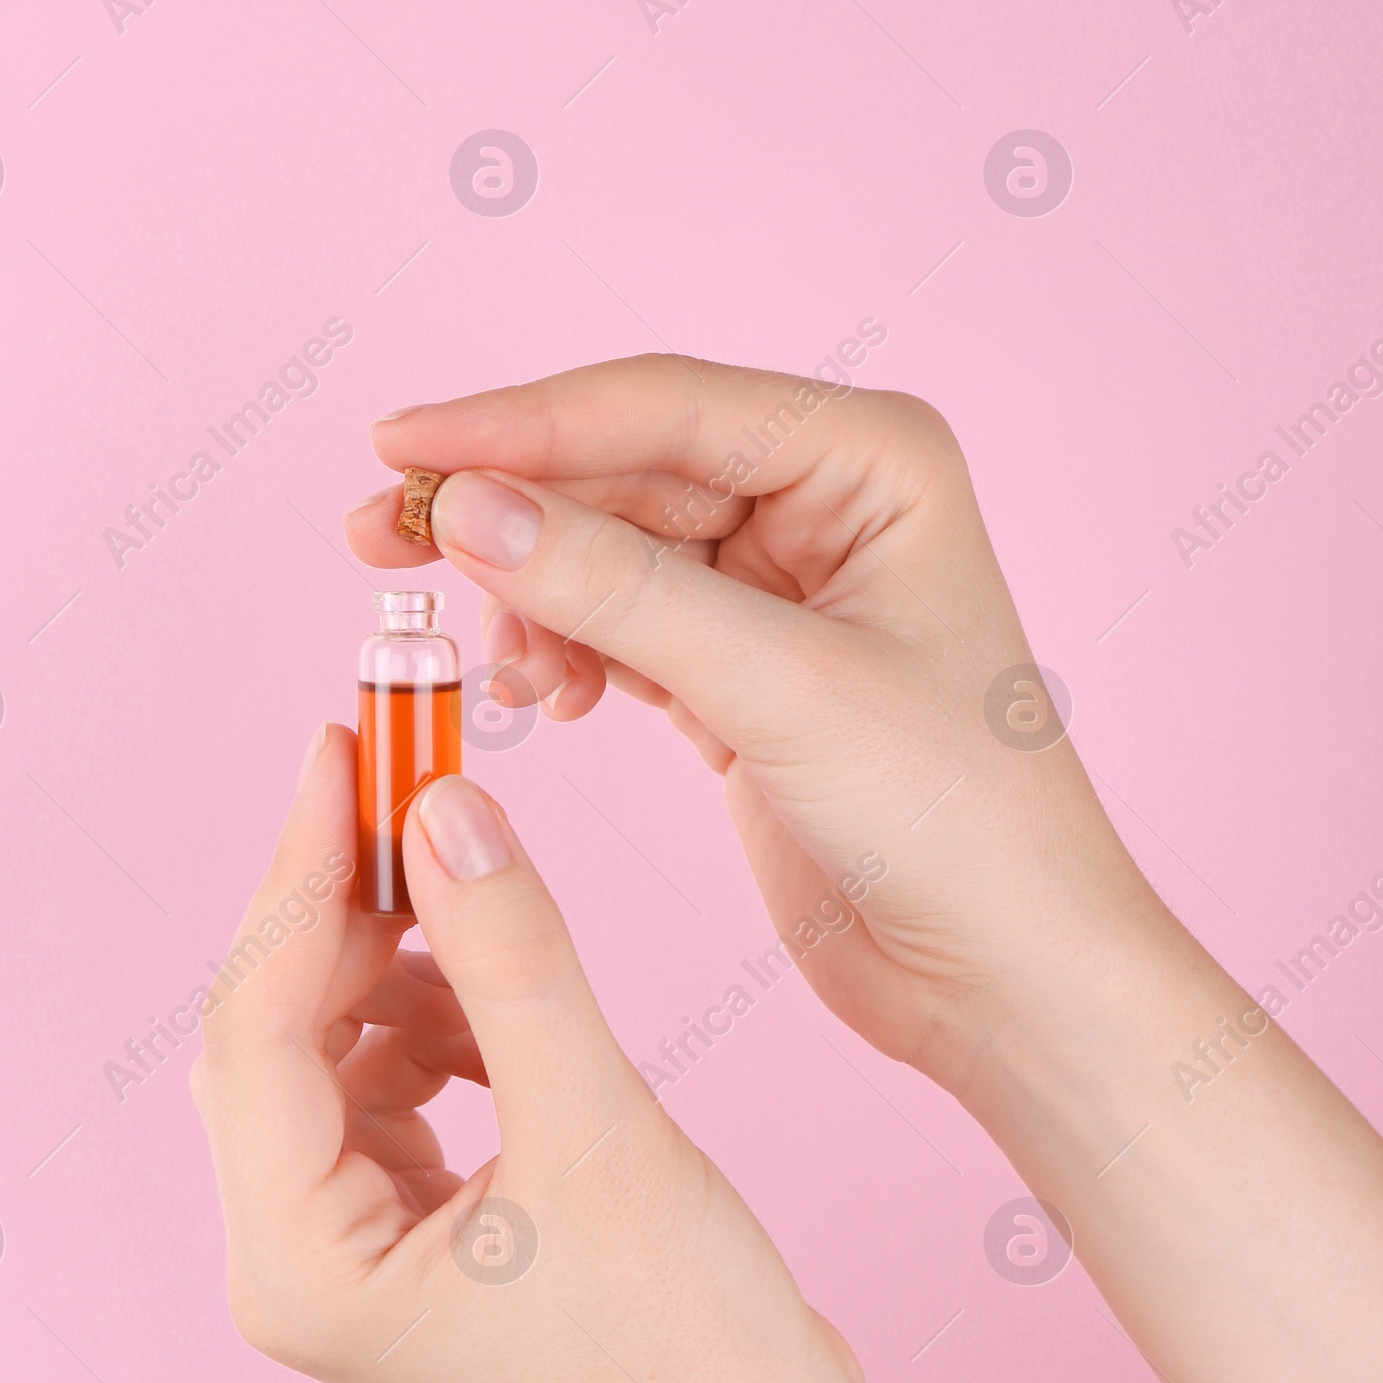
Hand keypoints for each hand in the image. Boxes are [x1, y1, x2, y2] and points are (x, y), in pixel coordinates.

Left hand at [190, 728, 865, 1382]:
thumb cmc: (692, 1342)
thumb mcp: (596, 1124)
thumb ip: (508, 955)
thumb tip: (444, 805)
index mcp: (298, 1268)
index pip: (257, 1026)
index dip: (302, 875)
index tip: (349, 752)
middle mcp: (291, 1271)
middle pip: (274, 1036)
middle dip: (345, 912)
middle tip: (409, 784)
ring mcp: (344, 1263)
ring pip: (327, 1059)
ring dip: (397, 973)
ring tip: (482, 916)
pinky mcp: (403, 1249)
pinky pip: (382, 1099)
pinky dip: (434, 1033)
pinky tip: (501, 1011)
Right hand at [344, 357, 1160, 1093]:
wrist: (1006, 973)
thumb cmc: (955, 819)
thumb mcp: (779, 691)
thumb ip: (618, 593)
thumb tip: (467, 507)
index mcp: (870, 459)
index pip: (663, 408)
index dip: (520, 424)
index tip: (397, 443)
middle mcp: (827, 503)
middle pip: (623, 472)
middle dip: (507, 512)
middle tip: (376, 540)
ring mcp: (782, 591)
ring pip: (611, 554)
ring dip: (533, 597)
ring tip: (494, 668)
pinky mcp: (744, 677)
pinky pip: (622, 629)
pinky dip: (570, 654)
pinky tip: (546, 697)